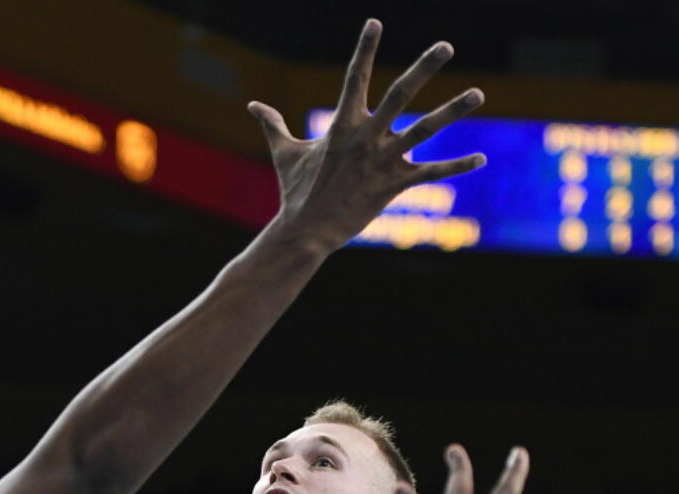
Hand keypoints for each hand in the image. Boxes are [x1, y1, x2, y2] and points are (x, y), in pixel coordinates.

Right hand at [250, 19, 485, 253]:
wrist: (305, 232)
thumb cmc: (295, 192)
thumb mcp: (284, 154)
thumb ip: (273, 125)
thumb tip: (251, 106)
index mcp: (341, 125)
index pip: (355, 77)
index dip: (366, 48)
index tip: (375, 22)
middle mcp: (366, 137)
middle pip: (401, 94)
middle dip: (424, 67)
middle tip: (445, 45)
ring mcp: (382, 161)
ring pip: (424, 130)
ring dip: (453, 111)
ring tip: (478, 94)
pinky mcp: (394, 186)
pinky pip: (431, 173)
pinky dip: (457, 166)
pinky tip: (482, 158)